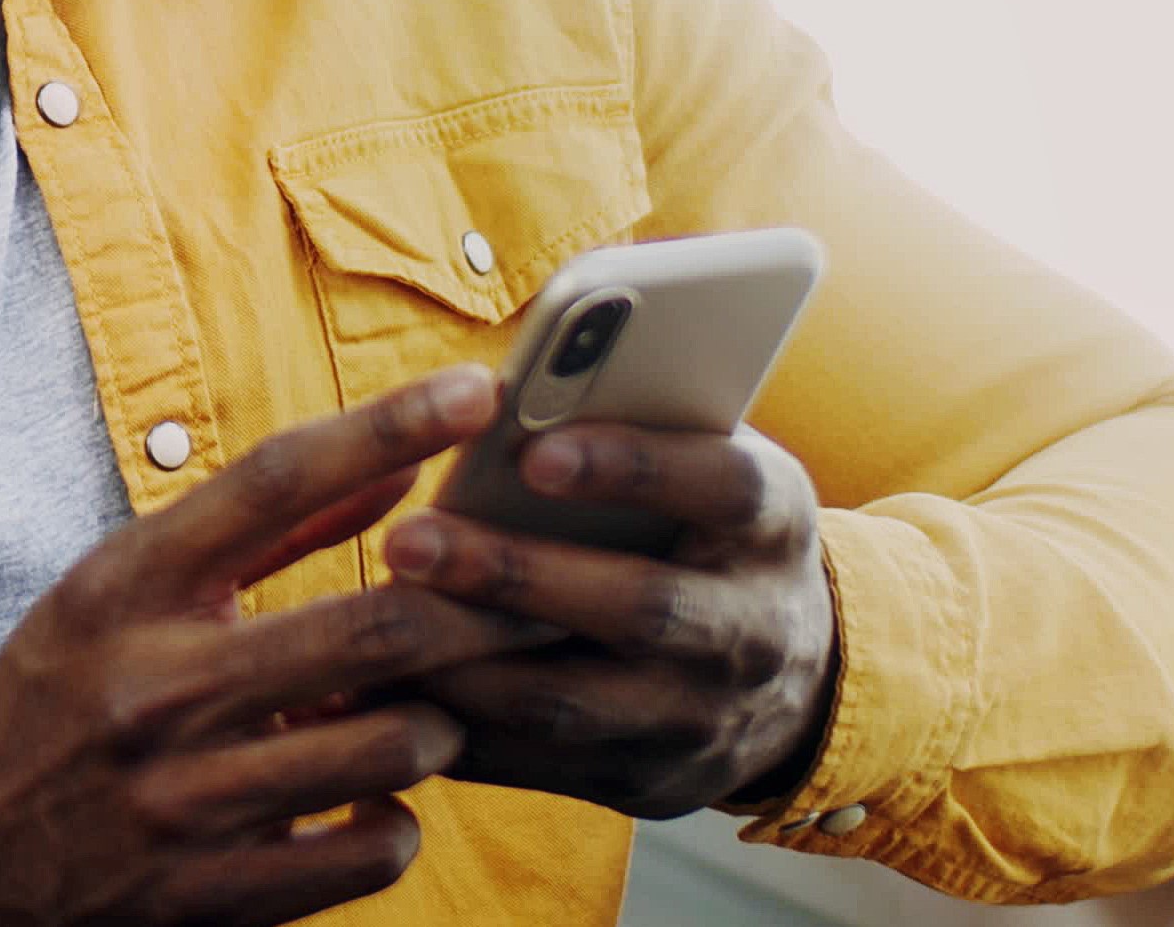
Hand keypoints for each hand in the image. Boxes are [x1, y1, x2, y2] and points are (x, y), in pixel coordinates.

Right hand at [0, 366, 553, 926]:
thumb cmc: (67, 694)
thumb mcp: (129, 588)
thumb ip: (266, 527)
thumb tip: (401, 463)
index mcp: (126, 589)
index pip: (272, 480)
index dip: (385, 425)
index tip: (474, 386)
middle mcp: (154, 687)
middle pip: (370, 626)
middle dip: (477, 606)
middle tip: (531, 593)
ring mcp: (185, 800)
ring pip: (393, 745)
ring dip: (435, 723)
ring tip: (424, 710)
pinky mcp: (214, 895)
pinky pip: (371, 851)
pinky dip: (394, 820)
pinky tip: (370, 801)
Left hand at [383, 417, 838, 819]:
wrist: (793, 680)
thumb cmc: (707, 528)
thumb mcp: (706, 465)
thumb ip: (631, 429)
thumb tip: (494, 393)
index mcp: (771, 525)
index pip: (720, 487)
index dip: (633, 467)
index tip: (535, 451)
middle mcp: (750, 629)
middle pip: (637, 607)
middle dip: (514, 575)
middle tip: (407, 540)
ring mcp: (700, 718)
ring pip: (572, 702)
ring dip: (464, 661)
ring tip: (379, 613)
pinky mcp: (645, 780)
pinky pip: (536, 765)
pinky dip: (454, 726)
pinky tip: (382, 686)